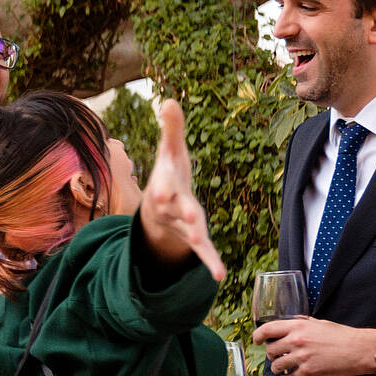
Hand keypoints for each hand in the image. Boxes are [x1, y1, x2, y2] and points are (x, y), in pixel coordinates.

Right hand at [139, 100, 224, 281]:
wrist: (156, 211)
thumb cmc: (168, 175)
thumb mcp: (170, 151)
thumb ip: (172, 128)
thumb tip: (169, 99)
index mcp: (166, 185)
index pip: (164, 185)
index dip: (165, 189)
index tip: (163, 193)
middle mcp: (170, 207)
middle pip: (176, 209)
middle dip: (181, 211)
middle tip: (188, 214)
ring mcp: (181, 225)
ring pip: (189, 232)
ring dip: (196, 237)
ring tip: (204, 245)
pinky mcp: (193, 238)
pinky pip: (201, 252)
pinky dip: (209, 262)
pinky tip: (219, 276)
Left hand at [253, 317, 375, 375]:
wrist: (358, 349)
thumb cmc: (341, 335)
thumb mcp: (319, 323)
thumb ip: (303, 323)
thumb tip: (293, 322)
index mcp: (298, 326)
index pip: (268, 329)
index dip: (258, 336)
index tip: (256, 340)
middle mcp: (297, 341)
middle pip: (271, 349)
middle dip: (271, 354)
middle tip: (276, 355)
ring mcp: (301, 357)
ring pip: (276, 365)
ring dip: (277, 367)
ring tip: (281, 367)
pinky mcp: (308, 372)